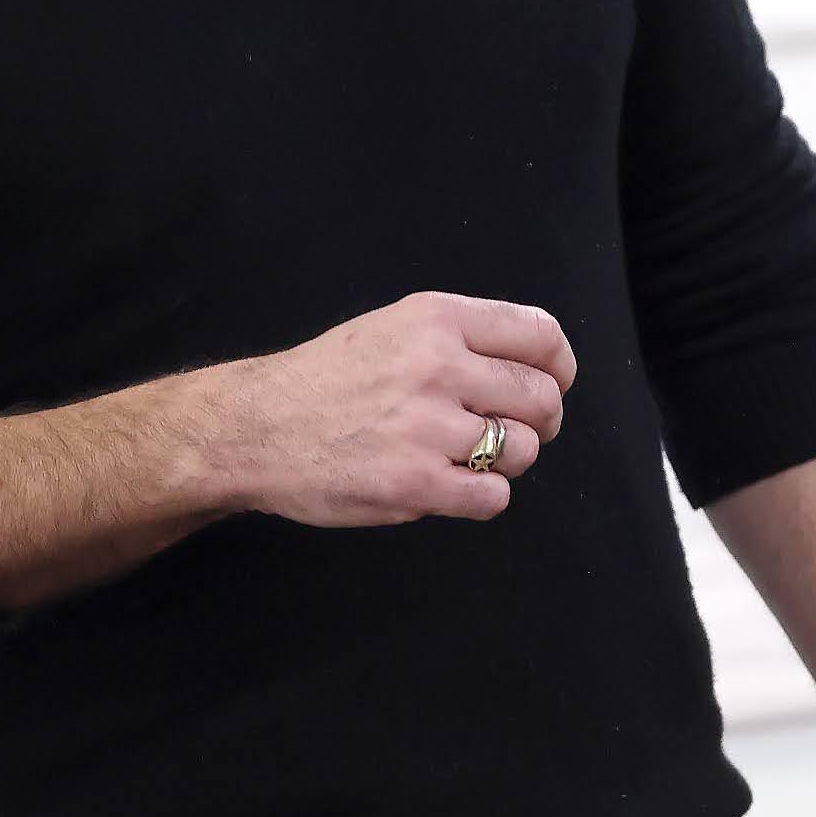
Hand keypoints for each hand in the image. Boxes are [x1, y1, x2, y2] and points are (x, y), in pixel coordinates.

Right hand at [227, 291, 576, 526]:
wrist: (255, 427)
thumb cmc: (327, 379)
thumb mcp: (394, 326)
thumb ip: (460, 337)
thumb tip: (536, 365)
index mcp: (437, 319)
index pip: (541, 335)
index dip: (559, 367)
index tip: (553, 385)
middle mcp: (438, 365)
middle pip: (542, 398)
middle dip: (542, 421)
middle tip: (518, 433)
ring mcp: (427, 427)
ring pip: (523, 450)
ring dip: (506, 461)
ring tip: (468, 458)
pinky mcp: (415, 484)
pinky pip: (492, 497)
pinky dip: (482, 497)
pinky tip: (451, 486)